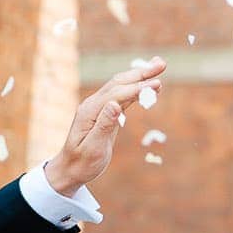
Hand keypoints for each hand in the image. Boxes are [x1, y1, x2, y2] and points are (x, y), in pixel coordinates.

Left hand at [41, 59, 166, 194]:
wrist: (70, 169)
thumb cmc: (82, 163)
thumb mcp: (93, 148)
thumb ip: (104, 126)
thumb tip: (115, 105)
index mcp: (90, 112)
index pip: (117, 94)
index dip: (138, 88)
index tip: (158, 84)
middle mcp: (93, 104)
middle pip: (119, 82)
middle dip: (141, 73)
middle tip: (162, 63)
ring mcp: (98, 106)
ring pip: (121, 86)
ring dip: (140, 76)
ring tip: (159, 67)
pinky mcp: (105, 112)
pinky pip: (122, 96)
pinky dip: (136, 88)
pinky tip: (148, 85)